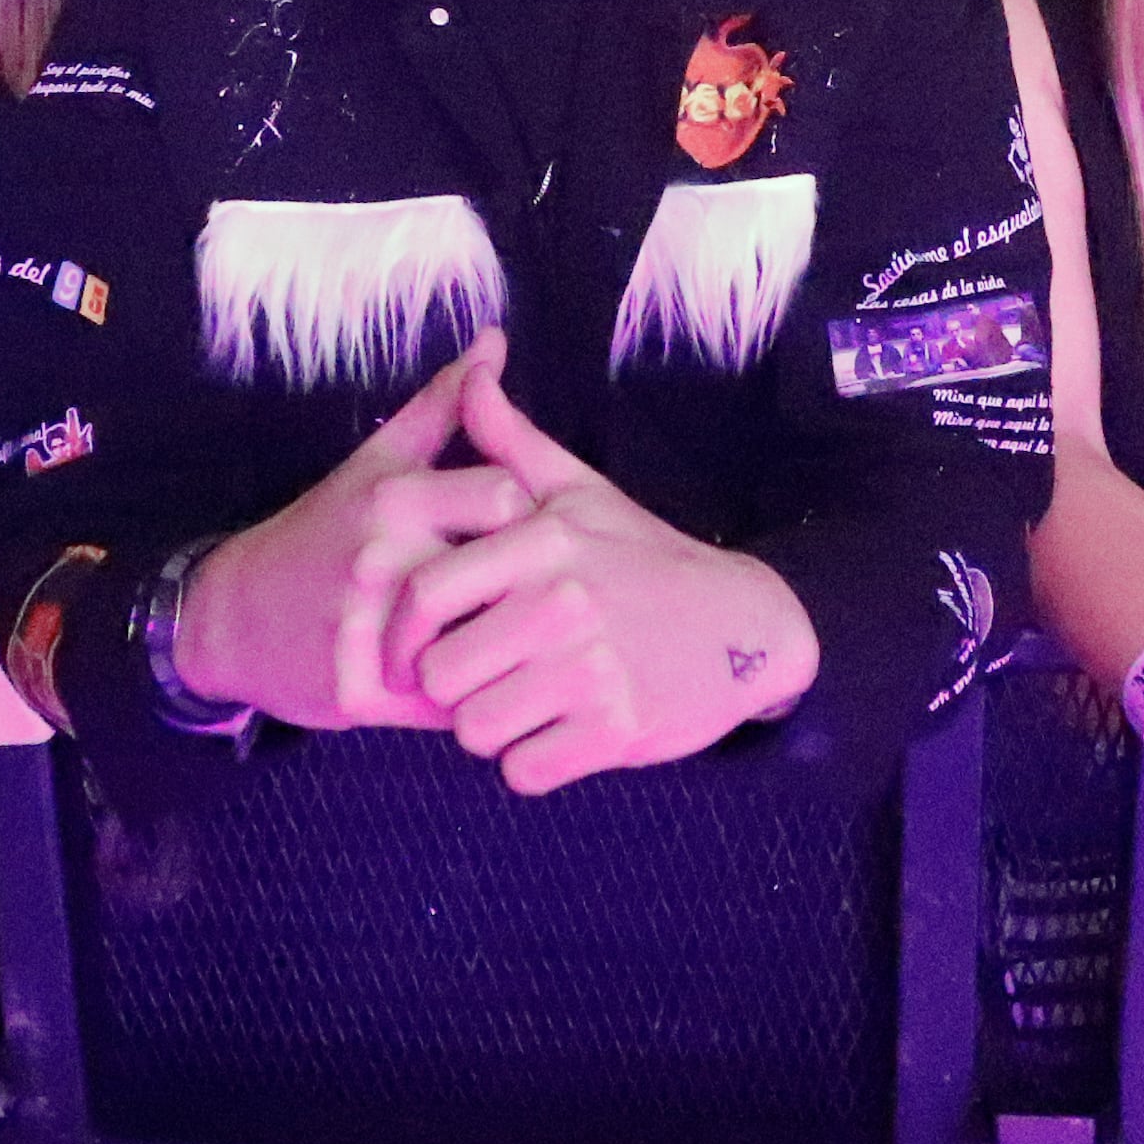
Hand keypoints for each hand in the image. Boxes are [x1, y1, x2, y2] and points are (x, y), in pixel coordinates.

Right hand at [170, 343, 527, 732]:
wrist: (232, 615)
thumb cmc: (319, 533)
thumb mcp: (376, 463)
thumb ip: (441, 406)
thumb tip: (494, 341)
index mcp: (395, 498)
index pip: (509, 498)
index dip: (534, 518)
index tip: (533, 536)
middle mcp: (381, 560)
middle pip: (499, 575)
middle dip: (526, 590)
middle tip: (541, 598)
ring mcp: (367, 631)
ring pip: (479, 648)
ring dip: (508, 650)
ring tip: (523, 644)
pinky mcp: (359, 694)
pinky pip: (447, 705)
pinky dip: (474, 697)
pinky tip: (486, 684)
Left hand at [380, 339, 817, 793]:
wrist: (744, 624)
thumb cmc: (644, 557)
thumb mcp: (581, 492)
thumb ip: (512, 440)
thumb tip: (471, 372)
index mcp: (543, 542)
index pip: (424, 595)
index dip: (399, 632)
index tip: (406, 650)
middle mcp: (564, 602)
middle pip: (440, 676)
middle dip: (449, 688)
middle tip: (482, 679)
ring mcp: (593, 669)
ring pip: (475, 732)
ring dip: (489, 729)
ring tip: (521, 702)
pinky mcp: (617, 730)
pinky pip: (524, 772)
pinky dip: (532, 762)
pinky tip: (555, 733)